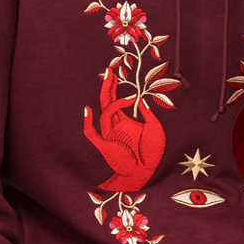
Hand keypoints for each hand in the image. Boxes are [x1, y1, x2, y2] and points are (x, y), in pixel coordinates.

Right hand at [83, 69, 165, 191]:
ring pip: (106, 114)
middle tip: (109, 70)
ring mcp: (108, 135)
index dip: (113, 86)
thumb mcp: (155, 129)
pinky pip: (91, 134)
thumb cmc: (152, 152)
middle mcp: (114, 126)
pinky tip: (88, 110)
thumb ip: (148, 115)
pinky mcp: (104, 146)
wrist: (146, 173)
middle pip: (106, 102)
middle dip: (107, 86)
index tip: (114, 72)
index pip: (115, 100)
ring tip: (128, 97)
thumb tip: (141, 99)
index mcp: (124, 121)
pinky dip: (88, 123)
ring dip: (115, 103)